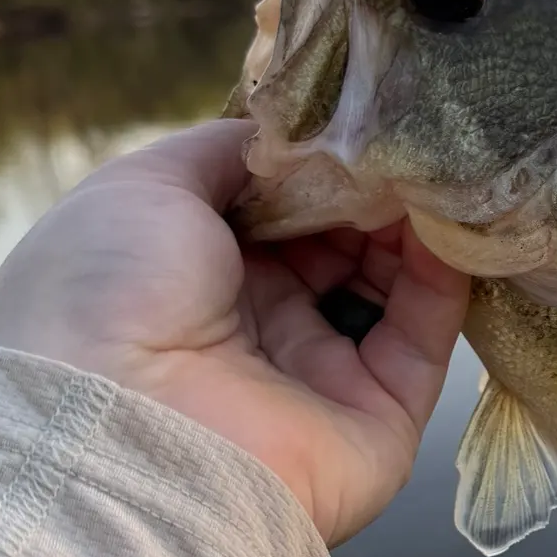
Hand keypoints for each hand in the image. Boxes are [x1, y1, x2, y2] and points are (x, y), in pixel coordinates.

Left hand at [0, 119, 469, 546]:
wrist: (115, 437)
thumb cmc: (111, 293)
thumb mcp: (145, 188)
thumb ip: (227, 151)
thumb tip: (301, 139)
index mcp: (197, 274)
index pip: (282, 207)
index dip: (320, 162)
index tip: (358, 118)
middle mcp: (260, 322)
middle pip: (342, 238)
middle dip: (373, 186)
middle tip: (407, 138)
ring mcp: (321, 373)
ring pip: (391, 281)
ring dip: (414, 222)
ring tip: (436, 167)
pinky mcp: (379, 415)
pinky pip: (422, 334)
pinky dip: (441, 275)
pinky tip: (445, 219)